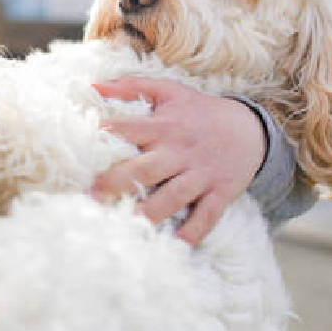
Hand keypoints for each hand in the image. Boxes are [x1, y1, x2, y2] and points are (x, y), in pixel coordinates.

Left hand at [90, 77, 266, 245]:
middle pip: (146, 169)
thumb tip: (94, 84)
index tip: (81, 147)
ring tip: (125, 225)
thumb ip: (131, 86)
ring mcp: (201, 174)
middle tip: (92, 197)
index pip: (131, 129)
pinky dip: (194, 231)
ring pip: (173, 196)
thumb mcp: (168, 90)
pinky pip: (207, 215)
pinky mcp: (220, 192)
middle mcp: (180, 151)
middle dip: (118, 183)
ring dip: (149, 212)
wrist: (250, 128)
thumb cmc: (199, 110)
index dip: (108, 134)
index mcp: (164, 126)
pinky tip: (176, 245)